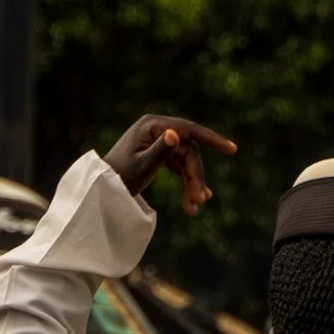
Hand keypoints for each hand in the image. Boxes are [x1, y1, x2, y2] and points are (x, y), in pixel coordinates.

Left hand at [104, 115, 234, 215]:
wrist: (101, 189)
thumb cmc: (117, 178)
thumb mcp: (141, 167)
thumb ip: (160, 151)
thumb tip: (175, 134)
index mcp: (152, 126)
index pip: (189, 130)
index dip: (212, 139)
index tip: (232, 150)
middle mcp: (157, 129)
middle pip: (188, 151)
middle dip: (195, 176)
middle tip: (200, 201)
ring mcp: (158, 141)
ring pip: (186, 161)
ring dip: (192, 183)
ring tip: (195, 207)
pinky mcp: (158, 153)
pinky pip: (178, 167)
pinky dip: (185, 182)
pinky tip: (192, 201)